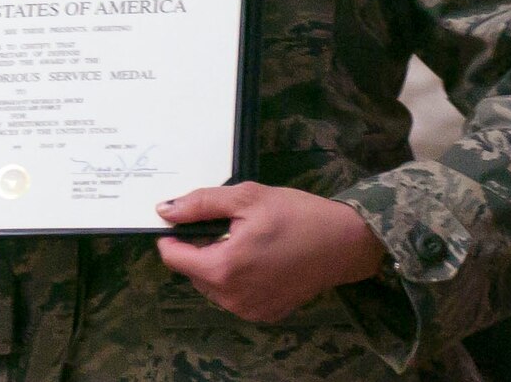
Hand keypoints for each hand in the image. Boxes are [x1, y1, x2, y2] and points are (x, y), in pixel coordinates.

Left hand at [155, 182, 386, 322]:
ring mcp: (250, 310)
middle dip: (198, 248)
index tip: (186, 220)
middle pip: (191, 271)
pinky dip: (235, 279)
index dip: (172, 236)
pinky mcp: (266, 314)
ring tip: (243, 241)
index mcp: (223, 269)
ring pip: (210, 285)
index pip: (172, 258)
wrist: (346, 243)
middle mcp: (232, 298)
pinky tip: (257, 260)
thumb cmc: (297, 215)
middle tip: (227, 226)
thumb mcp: (246, 197)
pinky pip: (233, 296)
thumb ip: (200, 204)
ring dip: (216, 264)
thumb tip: (164, 211)